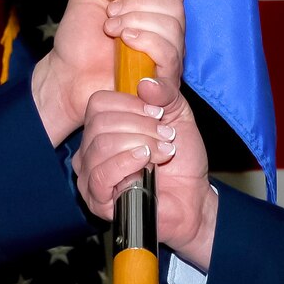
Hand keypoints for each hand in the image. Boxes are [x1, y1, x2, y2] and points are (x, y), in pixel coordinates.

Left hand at [31, 0, 186, 143]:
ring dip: (136, 23)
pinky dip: (149, 44)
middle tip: (110, 17)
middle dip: (138, 5)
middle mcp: (167, 36)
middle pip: (175, 8)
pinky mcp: (162, 83)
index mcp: (155, 13)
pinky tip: (126, 43)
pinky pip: (170, 58)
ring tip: (112, 31)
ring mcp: (167, 60)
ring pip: (173, 29)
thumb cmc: (80, 40)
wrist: (67, 75)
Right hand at [74, 77, 218, 269]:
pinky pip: (100, 174)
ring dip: (139, 144)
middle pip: (99, 122)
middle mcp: (91, 149)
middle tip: (166, 136)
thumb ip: (165, 93)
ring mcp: (90, 175)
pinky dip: (126, 163)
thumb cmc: (182, 160)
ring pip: (101, 145)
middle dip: (140, 126)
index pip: (98, 103)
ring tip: (163, 152)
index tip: (158, 113)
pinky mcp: (97, 200)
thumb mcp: (178, 115)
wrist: (193, 197)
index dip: (130, 103)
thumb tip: (145, 82)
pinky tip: (145, 161)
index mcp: (104, 127)